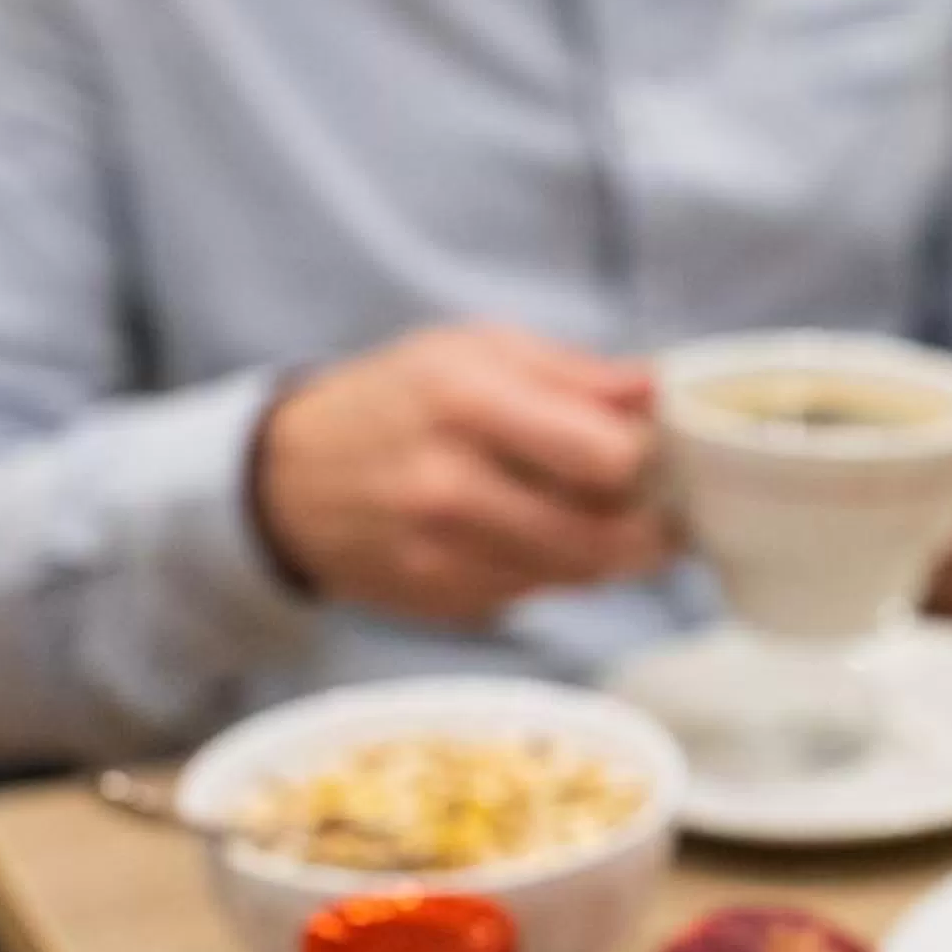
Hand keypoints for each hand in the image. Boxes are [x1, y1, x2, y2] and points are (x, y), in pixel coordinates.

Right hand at [254, 324, 670, 624]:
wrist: (290, 474)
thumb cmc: (401, 398)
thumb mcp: (479, 351)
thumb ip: (577, 375)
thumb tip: (662, 392)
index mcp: (466, 402)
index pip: (607, 458)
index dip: (650, 460)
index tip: (661, 450)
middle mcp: (448, 486)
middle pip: (604, 537)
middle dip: (649, 524)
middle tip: (662, 503)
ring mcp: (441, 554)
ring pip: (579, 575)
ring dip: (614, 553)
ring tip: (612, 516)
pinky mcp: (442, 601)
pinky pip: (538, 595)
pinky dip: (559, 571)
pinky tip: (543, 536)